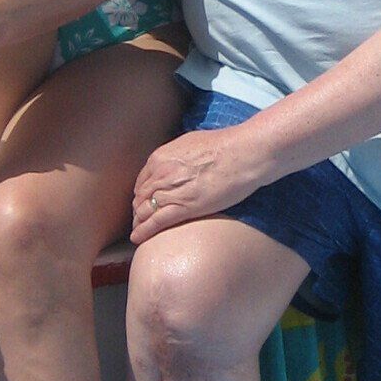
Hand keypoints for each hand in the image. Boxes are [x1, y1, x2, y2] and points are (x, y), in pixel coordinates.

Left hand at [130, 125, 271, 242]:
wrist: (243, 153)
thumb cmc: (226, 145)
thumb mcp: (192, 142)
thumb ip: (178, 155)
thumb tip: (177, 162)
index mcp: (161, 157)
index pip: (143, 180)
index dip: (142, 193)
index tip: (144, 200)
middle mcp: (160, 174)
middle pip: (141, 197)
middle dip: (139, 209)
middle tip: (139, 219)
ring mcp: (170, 191)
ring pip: (145, 211)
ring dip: (139, 222)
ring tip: (137, 231)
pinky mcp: (184, 207)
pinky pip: (156, 222)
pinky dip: (144, 231)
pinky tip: (138, 238)